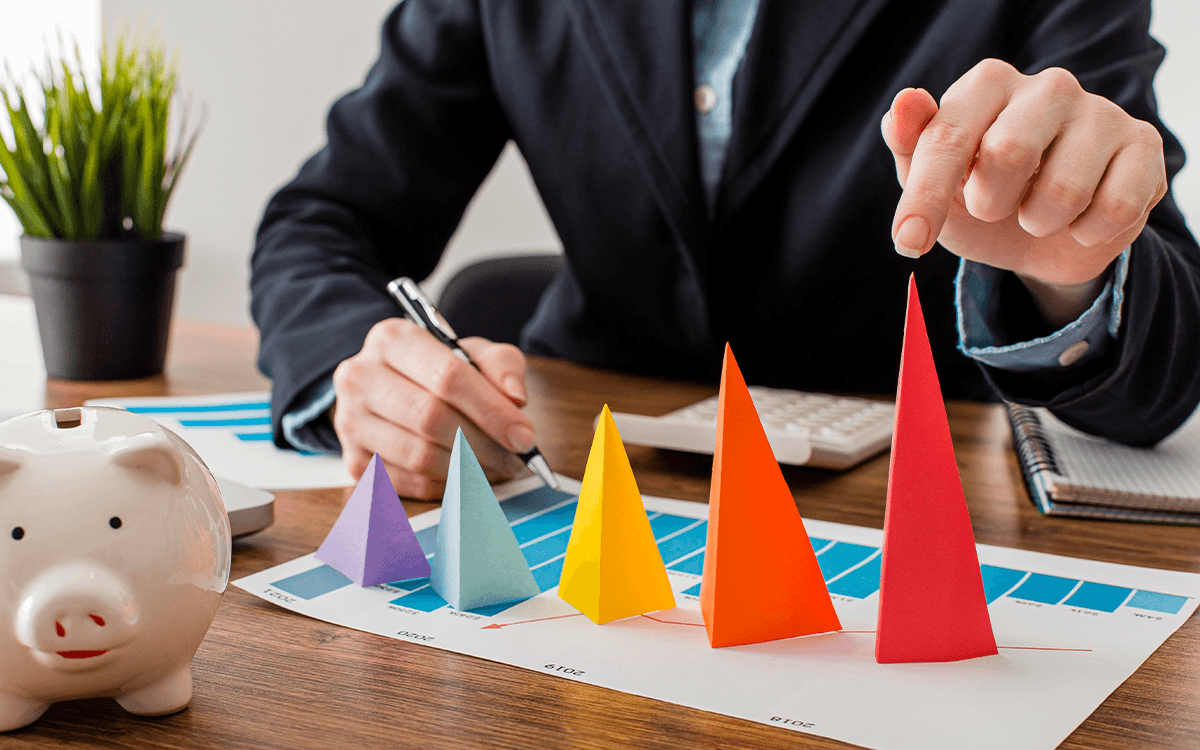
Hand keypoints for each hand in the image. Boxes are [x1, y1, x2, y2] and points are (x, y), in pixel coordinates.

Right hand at [331, 318, 533, 498]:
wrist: (391, 387)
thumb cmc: (437, 370)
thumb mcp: (472, 353)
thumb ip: (501, 366)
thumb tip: (516, 399)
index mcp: (393, 339)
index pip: (448, 377)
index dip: (492, 411)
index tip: (523, 436)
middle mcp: (361, 377)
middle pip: (431, 418)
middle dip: (483, 444)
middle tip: (514, 458)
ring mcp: (350, 421)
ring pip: (418, 455)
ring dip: (467, 469)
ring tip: (495, 468)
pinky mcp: (353, 460)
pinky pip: (408, 482)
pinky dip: (445, 486)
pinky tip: (466, 477)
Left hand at [882, 59, 1166, 325]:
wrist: (1041, 238)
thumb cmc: (979, 195)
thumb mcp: (932, 182)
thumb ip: (910, 145)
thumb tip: (904, 102)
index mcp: (988, 84)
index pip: (948, 136)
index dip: (925, 197)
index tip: (908, 242)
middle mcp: (1049, 86)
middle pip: (1009, 153)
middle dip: (991, 203)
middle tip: (995, 206)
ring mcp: (1101, 113)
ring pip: (1063, 193)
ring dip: (1040, 224)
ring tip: (1038, 211)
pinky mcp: (1143, 146)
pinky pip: (1113, 210)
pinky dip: (1085, 234)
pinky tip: (1080, 219)